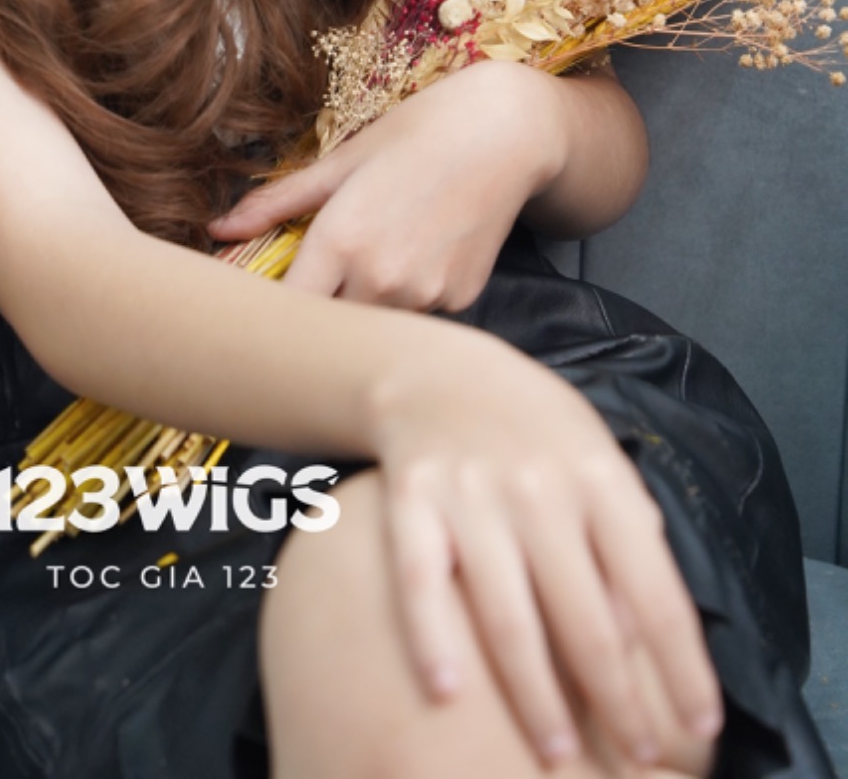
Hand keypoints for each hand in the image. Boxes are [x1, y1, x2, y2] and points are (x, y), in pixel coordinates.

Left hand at [206, 60, 563, 311]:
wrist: (505, 133)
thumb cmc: (418, 134)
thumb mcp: (342, 160)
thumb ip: (277, 202)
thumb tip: (217, 230)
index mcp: (341, 241)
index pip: (287, 311)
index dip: (273, 311)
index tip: (263, 305)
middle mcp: (381, 280)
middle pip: (329, 326)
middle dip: (318, 310)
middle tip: (319, 277)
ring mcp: (425, 296)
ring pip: (374, 325)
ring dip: (363, 306)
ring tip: (379, 253)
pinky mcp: (461, 301)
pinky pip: (418, 316)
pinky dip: (408, 299)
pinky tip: (420, 253)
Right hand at [368, 327, 724, 767]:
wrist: (438, 373)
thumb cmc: (534, 428)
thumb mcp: (597, 457)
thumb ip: (626, 532)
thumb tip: (645, 633)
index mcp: (599, 479)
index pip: (655, 590)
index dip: (682, 667)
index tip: (700, 727)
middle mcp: (539, 488)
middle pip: (585, 618)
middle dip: (616, 701)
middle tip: (634, 758)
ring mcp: (471, 494)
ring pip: (508, 614)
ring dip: (536, 694)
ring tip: (557, 751)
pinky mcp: (412, 500)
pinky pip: (420, 582)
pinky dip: (433, 640)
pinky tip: (448, 693)